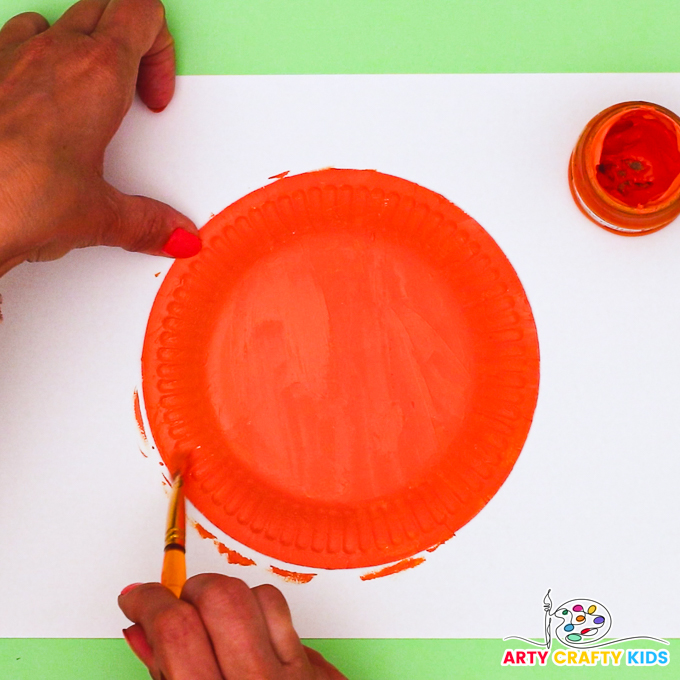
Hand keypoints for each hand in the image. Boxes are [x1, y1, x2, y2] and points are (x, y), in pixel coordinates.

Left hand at [0, 0, 199, 277]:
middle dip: (129, 45)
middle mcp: (53, 52)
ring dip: (80, 49)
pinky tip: (36, 107)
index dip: (161, 51)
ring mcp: (10, 56)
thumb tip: (173, 232)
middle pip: (106, 8)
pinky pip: (12, 40)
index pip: (142, 15)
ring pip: (59, 20)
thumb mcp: (98, 216)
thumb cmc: (12, 195)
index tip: (154, 98)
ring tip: (84, 101)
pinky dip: (32, 61)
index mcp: (98, 74)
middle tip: (131, 98)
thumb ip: (146, 222)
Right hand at [118, 574, 348, 679]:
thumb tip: (142, 632)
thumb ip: (163, 677)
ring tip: (212, 619)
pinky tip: (246, 629)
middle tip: (177, 607)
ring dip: (227, 597)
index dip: (148, 603)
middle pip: (222, 599)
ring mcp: (293, 679)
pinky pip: (284, 614)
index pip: (177, 631)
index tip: (137, 599)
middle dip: (190, 592)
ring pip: (258, 596)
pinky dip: (260, 608)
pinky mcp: (315, 673)